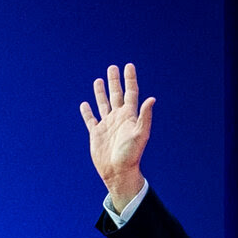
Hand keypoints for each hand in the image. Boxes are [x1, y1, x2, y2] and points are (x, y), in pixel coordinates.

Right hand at [80, 62, 154, 211]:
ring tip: (100, 80)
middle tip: (113, 67)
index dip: (130, 79)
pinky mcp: (96, 133)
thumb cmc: (131, 155)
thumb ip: (145, 116)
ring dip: (101, 92)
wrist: (118, 172)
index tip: (129, 65)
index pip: (130, 93)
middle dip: (115, 81)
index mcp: (129, 117)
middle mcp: (118, 118)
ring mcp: (107, 125)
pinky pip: (90, 119)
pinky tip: (85, 104)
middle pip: (116, 95)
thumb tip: (152, 98)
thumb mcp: (140, 134)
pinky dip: (87, 111)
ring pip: (103, 104)